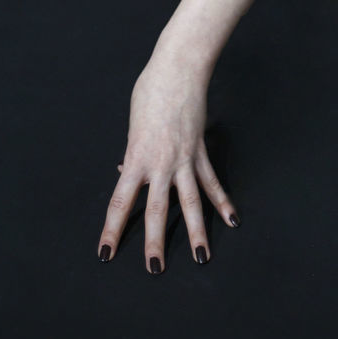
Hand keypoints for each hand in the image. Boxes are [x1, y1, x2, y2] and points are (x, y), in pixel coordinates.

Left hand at [98, 59, 239, 272]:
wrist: (177, 70)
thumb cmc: (149, 92)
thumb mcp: (133, 125)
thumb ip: (132, 151)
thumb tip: (126, 170)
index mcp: (136, 156)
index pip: (121, 200)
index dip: (113, 228)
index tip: (106, 252)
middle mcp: (160, 163)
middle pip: (158, 209)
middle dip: (155, 241)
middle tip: (154, 269)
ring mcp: (184, 159)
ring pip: (191, 202)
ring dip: (196, 231)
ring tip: (200, 258)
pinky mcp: (200, 151)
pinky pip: (211, 181)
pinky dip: (222, 201)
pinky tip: (231, 220)